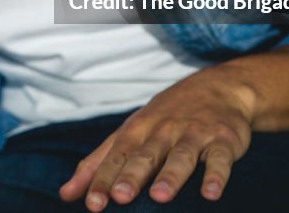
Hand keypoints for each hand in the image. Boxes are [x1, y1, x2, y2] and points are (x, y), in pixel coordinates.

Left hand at [59, 65, 256, 210]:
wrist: (220, 87)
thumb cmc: (166, 117)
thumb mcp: (131, 132)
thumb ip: (99, 163)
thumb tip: (65, 193)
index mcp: (138, 130)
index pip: (116, 156)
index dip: (103, 179)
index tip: (92, 203)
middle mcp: (164, 130)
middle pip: (146, 155)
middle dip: (132, 175)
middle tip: (120, 196)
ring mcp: (194, 134)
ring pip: (181, 156)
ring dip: (171, 175)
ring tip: (160, 196)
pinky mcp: (223, 140)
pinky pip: (220, 159)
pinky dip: (216, 175)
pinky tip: (210, 193)